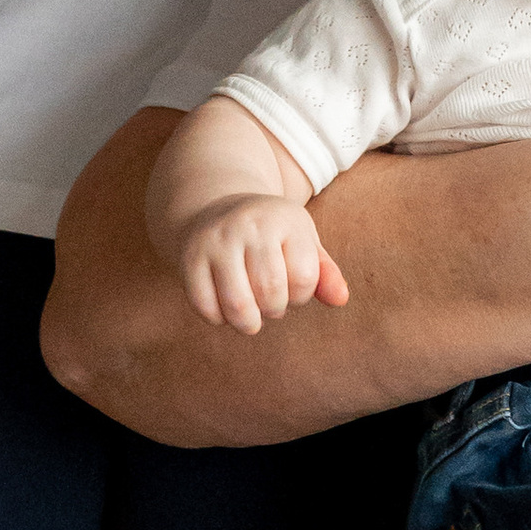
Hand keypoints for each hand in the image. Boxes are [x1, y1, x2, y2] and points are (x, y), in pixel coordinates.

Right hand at [177, 194, 351, 336]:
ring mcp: (216, 241)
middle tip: (270, 303)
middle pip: (271, 292)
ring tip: (251, 317)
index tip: (293, 287)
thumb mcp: (302, 241)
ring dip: (248, 323)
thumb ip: (324, 272)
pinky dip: (218, 319)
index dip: (301, 294)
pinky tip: (225, 308)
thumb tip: (341, 299)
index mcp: (284, 219)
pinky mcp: (189, 258)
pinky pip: (205, 307)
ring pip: (238, 305)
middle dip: (275, 310)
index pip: (304, 277)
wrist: (214, 206)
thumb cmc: (270, 234)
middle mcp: (249, 225)